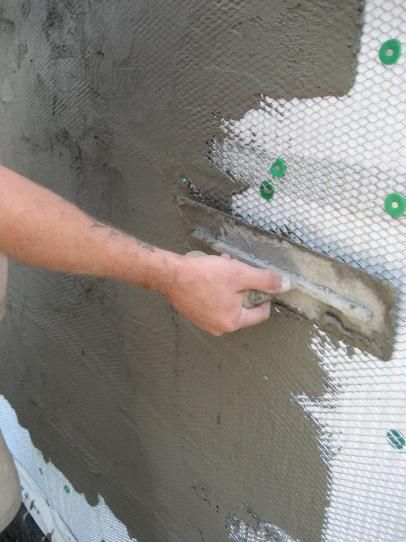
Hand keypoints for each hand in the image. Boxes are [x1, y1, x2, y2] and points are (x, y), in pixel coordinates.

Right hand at [164, 253, 290, 334]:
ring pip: (228, 301)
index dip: (262, 294)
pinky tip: (209, 273)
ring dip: (229, 284)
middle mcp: (219, 327)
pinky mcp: (194, 314)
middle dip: (242, 285)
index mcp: (233, 322)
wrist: (169, 275)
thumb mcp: (239, 274)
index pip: (261, 313)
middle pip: (243, 306)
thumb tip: (286, 286)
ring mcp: (205, 322)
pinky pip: (214, 301)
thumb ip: (265, 280)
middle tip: (235, 269)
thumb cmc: (203, 275)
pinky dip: (216, 288)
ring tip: (221, 266)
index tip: (255, 278)